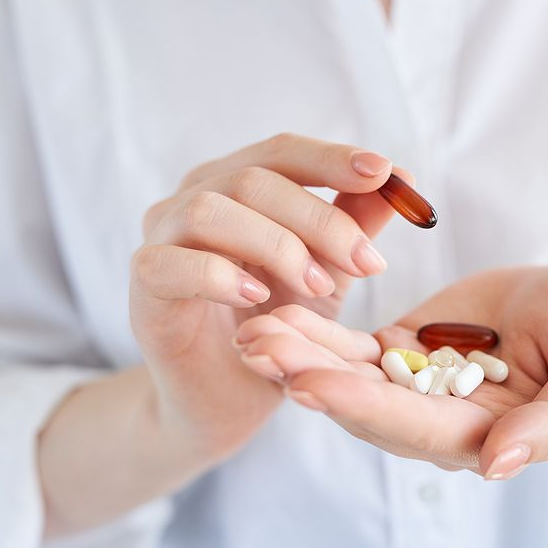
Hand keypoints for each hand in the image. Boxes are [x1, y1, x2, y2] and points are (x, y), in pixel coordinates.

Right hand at [130, 133, 401, 459]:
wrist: (228, 395)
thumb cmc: (275, 324)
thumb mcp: (328, 271)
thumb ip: (356, 223)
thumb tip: (402, 178)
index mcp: (237, 186)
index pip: (283, 152)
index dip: (331, 158)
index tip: (383, 173)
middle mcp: (194, 199)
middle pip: (254, 178)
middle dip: (320, 219)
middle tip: (367, 262)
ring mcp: (161, 239)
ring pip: (211, 209)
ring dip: (276, 245)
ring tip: (316, 286)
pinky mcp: (145, 287)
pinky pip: (171, 264)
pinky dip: (219, 275)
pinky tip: (257, 298)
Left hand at [234, 267, 547, 478]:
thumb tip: (496, 467)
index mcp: (486, 436)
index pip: (418, 429)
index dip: (364, 407)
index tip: (310, 384)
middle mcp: (439, 421)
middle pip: (367, 408)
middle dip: (312, 379)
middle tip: (258, 350)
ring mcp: (414, 388)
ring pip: (349, 378)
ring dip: (300, 356)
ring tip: (251, 331)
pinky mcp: (400, 353)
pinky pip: (352, 348)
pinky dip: (315, 334)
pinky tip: (275, 315)